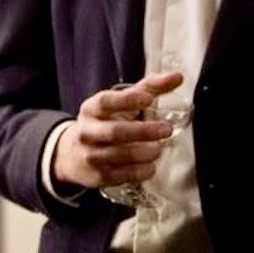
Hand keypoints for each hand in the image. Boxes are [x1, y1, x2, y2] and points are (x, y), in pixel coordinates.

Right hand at [52, 71, 182, 189]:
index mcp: (92, 109)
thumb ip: (150, 88)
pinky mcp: (97, 176)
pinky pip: (119, 175)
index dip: (127, 100)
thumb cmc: (106, 122)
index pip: (106, 102)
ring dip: (142, 152)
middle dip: (143, 131)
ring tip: (159, 149)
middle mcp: (87, 131)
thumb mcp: (121, 103)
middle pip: (115, 131)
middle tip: (166, 129)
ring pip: (117, 154)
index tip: (149, 99)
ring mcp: (90, 155)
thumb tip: (178, 76)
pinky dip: (137, 172)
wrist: (75, 155)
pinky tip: (151, 167)